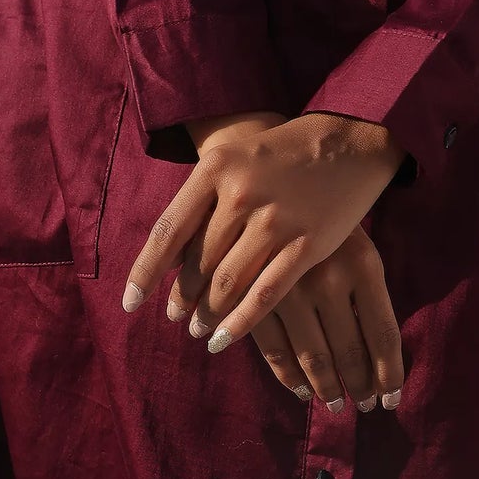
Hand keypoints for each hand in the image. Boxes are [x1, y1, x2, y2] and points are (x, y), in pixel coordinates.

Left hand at [120, 108, 405, 355]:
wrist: (348, 140)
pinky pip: (266, 294)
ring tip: (199, 330)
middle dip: (183, 297)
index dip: (145, 272)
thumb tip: (166, 261)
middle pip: (199, 262)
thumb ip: (201, 201)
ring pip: (228, 283)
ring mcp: (276, 220)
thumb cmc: (279, 152)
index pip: (168, 231)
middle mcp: (241, 193)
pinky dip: (240, 322)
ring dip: (208, 313)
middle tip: (175, 317)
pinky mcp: (308, 243)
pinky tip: (225, 338)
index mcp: (215, 168)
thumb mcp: (233, 157)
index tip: (130, 304)